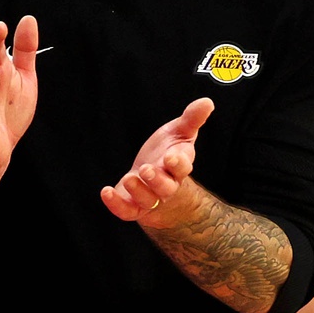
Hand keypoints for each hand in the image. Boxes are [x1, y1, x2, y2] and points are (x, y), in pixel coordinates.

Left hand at [100, 98, 212, 224]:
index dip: (178, 164)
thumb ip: (192, 119)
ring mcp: (150, 198)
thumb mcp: (180, 133)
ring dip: (138, 190)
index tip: (171, 157)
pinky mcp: (133, 207)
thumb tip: (207, 102)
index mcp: (178, 167)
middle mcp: (167, 185)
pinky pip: (126, 210)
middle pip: (166, 188)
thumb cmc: (168, 155)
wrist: (155, 182)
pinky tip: (106, 191)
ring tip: (129, 178)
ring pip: (147, 199)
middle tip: (146, 169)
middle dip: (157, 180)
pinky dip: (116, 204)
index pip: (182, 168)